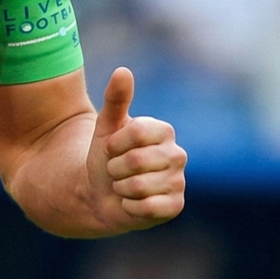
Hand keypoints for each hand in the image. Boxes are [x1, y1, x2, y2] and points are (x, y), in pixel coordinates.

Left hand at [87, 67, 185, 233]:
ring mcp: (179, 182)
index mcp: (164, 131)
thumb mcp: (106, 127)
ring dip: (120, 188)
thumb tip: (123, 70)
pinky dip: (129, 207)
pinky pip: (146, 208)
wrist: (100, 193)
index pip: (137, 132)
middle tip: (117, 171)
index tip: (112, 149)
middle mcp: (178, 155)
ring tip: (123, 186)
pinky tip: (131, 203)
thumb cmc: (106, 157)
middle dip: (115, 168)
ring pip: (138, 186)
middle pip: (136, 160)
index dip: (115, 144)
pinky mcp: (175, 206)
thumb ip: (115, 100)